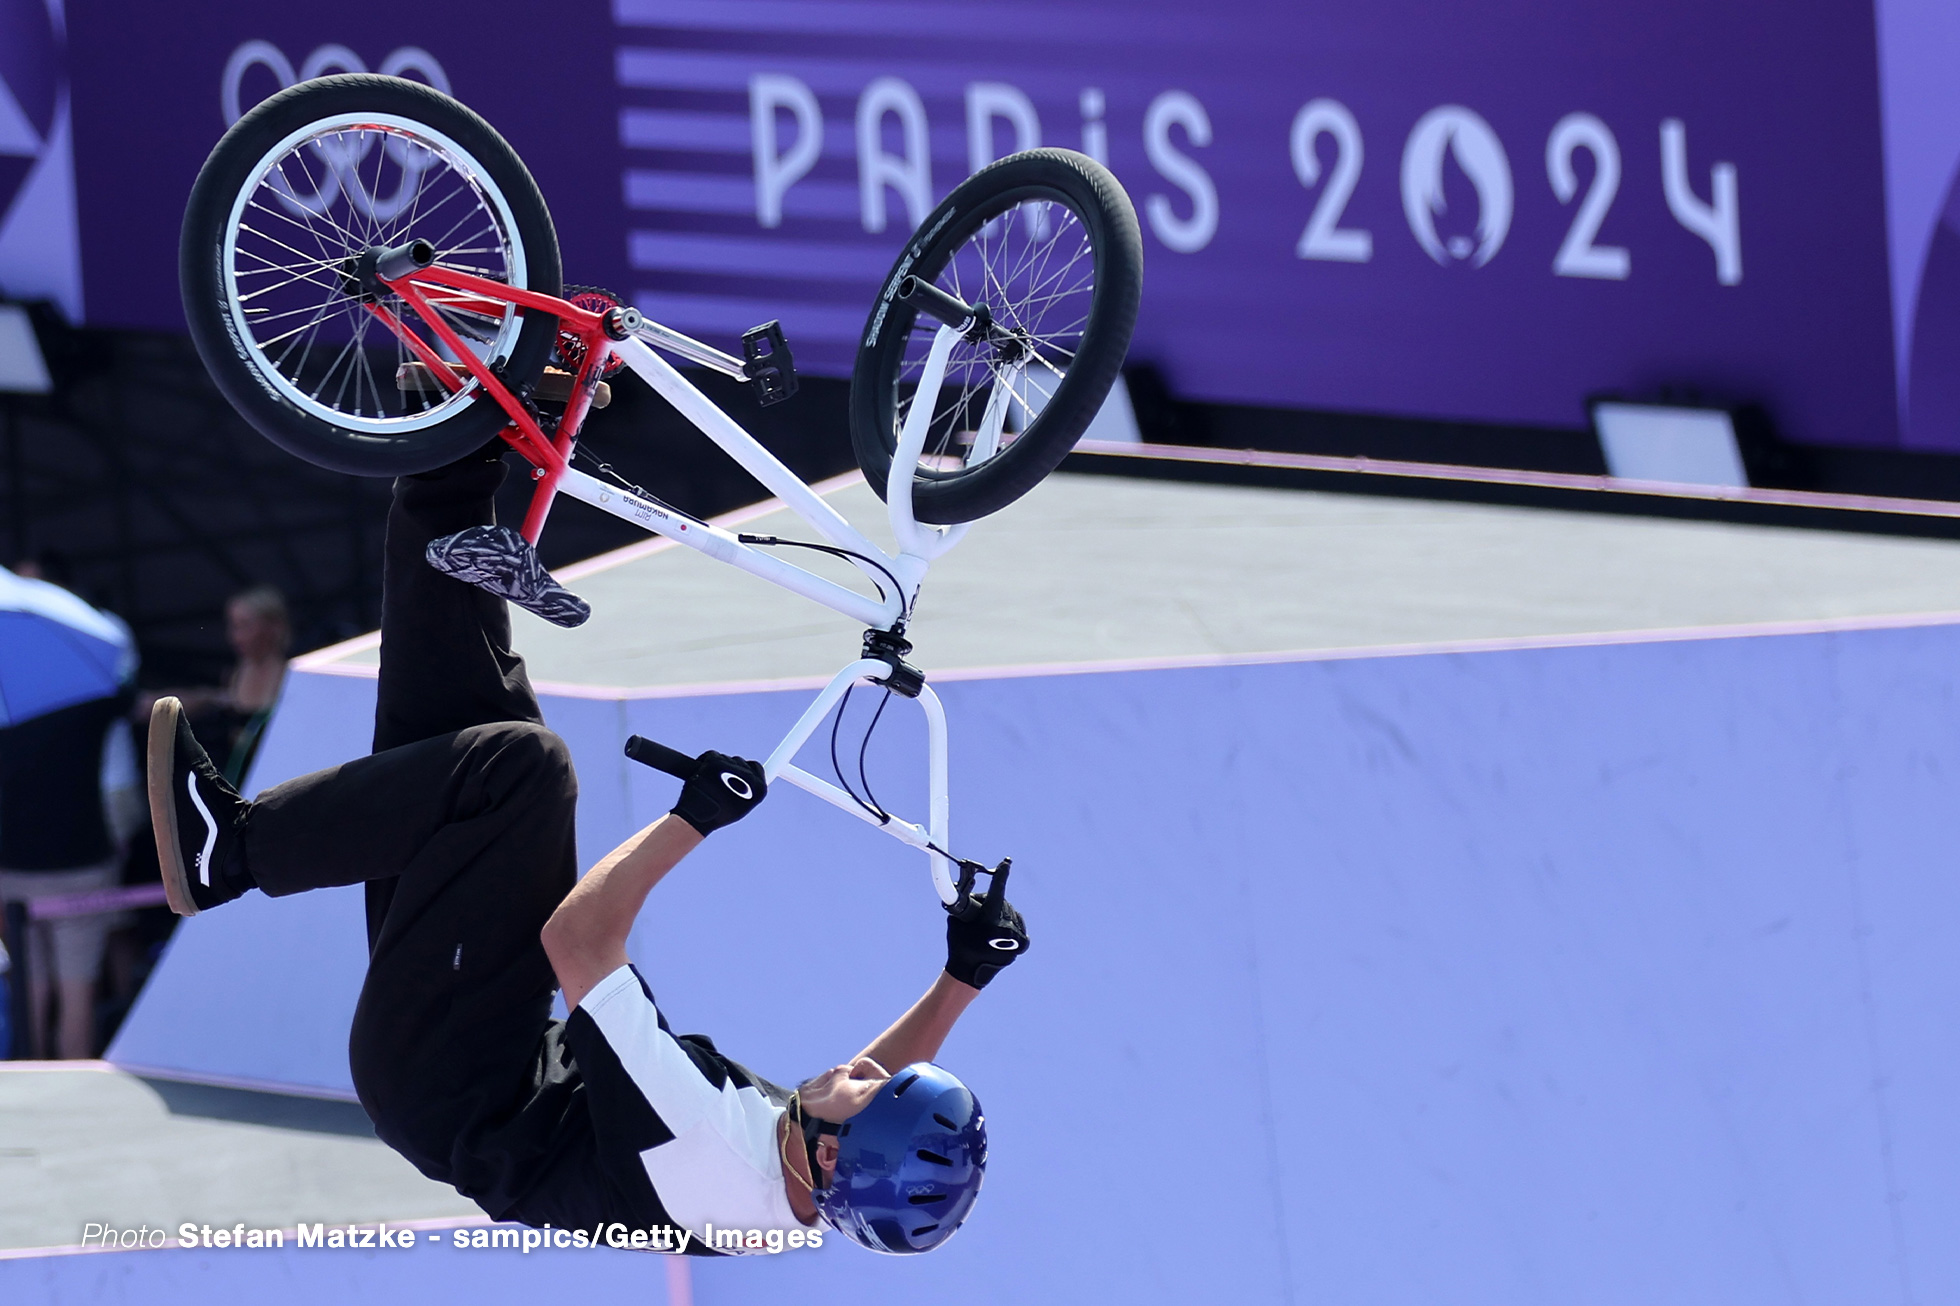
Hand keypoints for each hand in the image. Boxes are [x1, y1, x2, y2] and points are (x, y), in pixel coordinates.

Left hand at [670, 751, 766, 835]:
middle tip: (719, 783)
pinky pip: (712, 755)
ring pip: (725, 758)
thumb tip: (756, 775)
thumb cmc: (719, 814)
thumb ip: (751, 789)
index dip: (744, 770)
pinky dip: (706, 761)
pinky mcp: (714, 762)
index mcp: (758, 788)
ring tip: (709, 782)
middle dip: (729, 768)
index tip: (735, 775)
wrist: (697, 818)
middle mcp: (747, 775)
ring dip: (717, 766)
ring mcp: (730, 768)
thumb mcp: (742, 805)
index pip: (756, 766)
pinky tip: (702, 774)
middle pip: (739, 761)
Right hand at [945, 859, 1028, 988]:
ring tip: (990, 927)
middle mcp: (1006, 927)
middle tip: (980, 916)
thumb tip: (962, 885)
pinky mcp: (1023, 944)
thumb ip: (962, 901)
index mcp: (990, 919)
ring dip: (1001, 914)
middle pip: (1002, 903)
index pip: (996, 891)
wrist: (970, 972)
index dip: (1001, 874)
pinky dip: (1010, 924)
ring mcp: (1016, 936)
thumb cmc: (960, 944)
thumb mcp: (956, 920)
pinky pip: (1018, 925)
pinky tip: (1001, 932)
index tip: (1006, 862)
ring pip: (1011, 913)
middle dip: (992, 905)